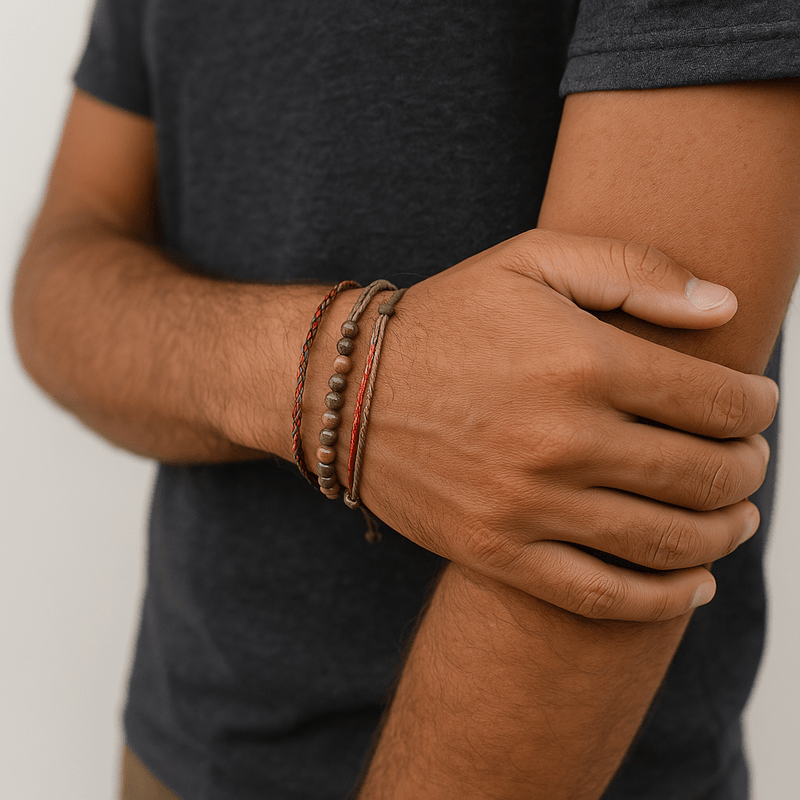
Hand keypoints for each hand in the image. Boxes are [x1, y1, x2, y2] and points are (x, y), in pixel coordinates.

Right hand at [358, 229, 776, 620]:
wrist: (348, 388)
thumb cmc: (447, 320)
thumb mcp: (531, 261)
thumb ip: (632, 269)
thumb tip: (723, 308)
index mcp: (582, 362)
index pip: (718, 402)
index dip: (757, 407)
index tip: (757, 407)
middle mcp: (562, 440)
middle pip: (704, 476)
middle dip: (748, 470)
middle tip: (748, 461)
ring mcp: (529, 506)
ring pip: (668, 542)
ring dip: (725, 533)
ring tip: (734, 518)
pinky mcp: (499, 551)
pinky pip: (604, 597)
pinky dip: (665, 598)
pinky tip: (694, 583)